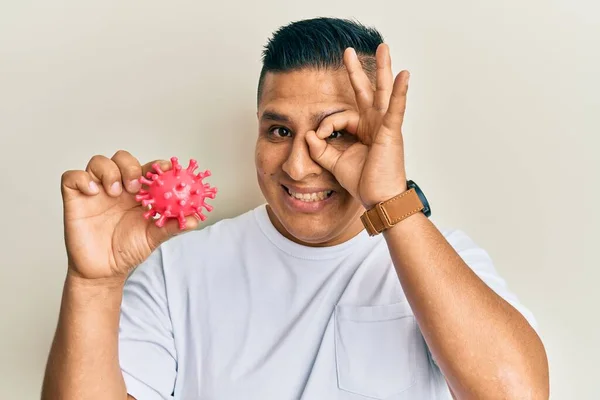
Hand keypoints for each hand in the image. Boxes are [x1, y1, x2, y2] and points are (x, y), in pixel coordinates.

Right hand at [61, 150, 199, 280]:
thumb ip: (172, 227)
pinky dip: (82, 179)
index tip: (167, 168)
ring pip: (98, 162)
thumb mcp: (153, 238)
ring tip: (115, 192)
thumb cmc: (128, 251)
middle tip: (134, 186)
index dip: (157, 165)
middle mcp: (117, 187)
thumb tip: (195, 220)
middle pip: (122, 159)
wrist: (103, 271)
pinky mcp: (75, 198)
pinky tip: (93, 192)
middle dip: (130, 166)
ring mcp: (95, 191)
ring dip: (109, 171)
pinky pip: (72, 177)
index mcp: (138, 193)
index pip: (147, 169)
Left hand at [306, 44, 409, 208]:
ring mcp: (384, 126)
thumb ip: (320, 148)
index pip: (340, 116)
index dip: (325, 124)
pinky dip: (400, 91)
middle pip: (366, 91)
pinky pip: (396, 108)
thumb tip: (307, 133)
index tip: (315, 138)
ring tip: (383, 47)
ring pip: (383, 91)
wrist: (379, 199)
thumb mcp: (335, 162)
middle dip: (356, 70)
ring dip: (382, 68)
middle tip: (348, 51)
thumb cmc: (363, 182)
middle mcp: (374, 124)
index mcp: (362, 130)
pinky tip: (404, 75)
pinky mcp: (391, 132)